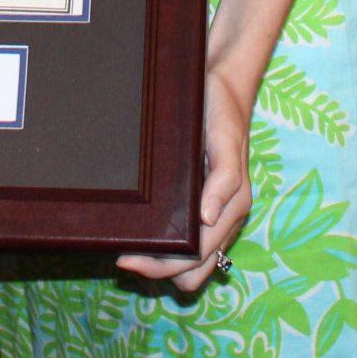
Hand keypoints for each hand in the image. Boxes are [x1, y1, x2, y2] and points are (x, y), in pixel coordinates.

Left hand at [115, 66, 254, 294]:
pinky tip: (141, 232)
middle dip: (159, 270)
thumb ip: (224, 179)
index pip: (197, 259)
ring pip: (187, 262)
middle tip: (123, 256)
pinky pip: (184, 240)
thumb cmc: (223, 112)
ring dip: (160, 263)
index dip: (161, 266)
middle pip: (191, 271)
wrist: (221, 85)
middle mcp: (222, 217)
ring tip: (128, 247)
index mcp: (232, 208)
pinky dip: (164, 247)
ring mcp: (211, 213)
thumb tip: (208, 218)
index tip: (127, 258)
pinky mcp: (199, 202)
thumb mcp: (226, 140)